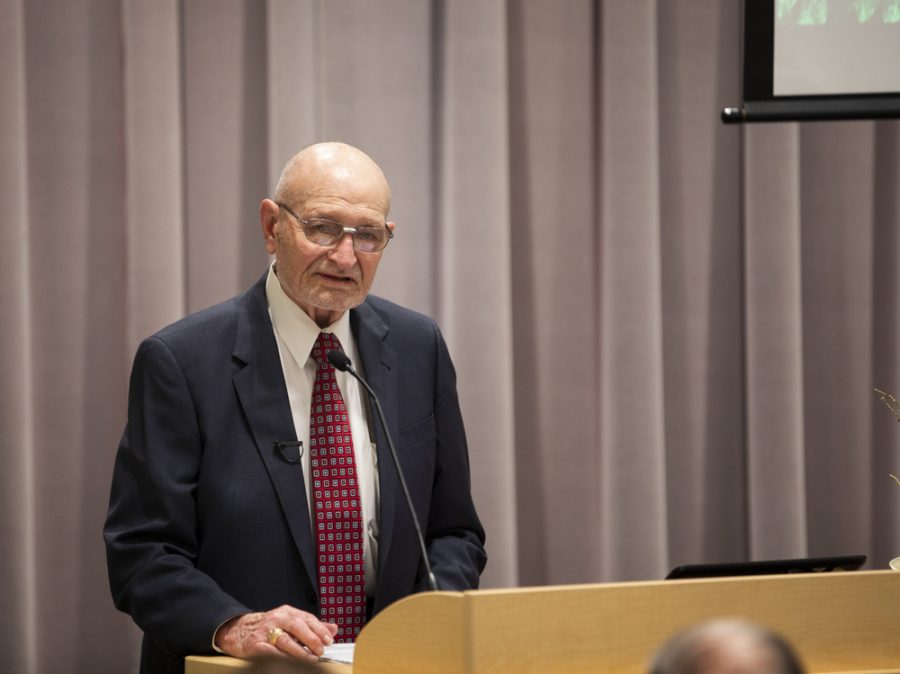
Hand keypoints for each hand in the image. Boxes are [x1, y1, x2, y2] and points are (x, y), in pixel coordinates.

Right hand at [214, 605, 337, 660]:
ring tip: (311, 658)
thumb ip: (312, 626)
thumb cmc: (268, 627)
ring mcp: (265, 631)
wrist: (238, 630)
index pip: (307, 618)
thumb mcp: (290, 622)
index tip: (329, 640)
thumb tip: (334, 629)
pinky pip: (271, 652)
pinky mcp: (255, 645)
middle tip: (321, 650)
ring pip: (285, 640)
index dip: (320, 629)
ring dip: (300, 651)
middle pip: (297, 626)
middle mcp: (276, 619)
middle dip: (312, 638)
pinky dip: (282, 658)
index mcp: (287, 612)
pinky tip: (291, 662)